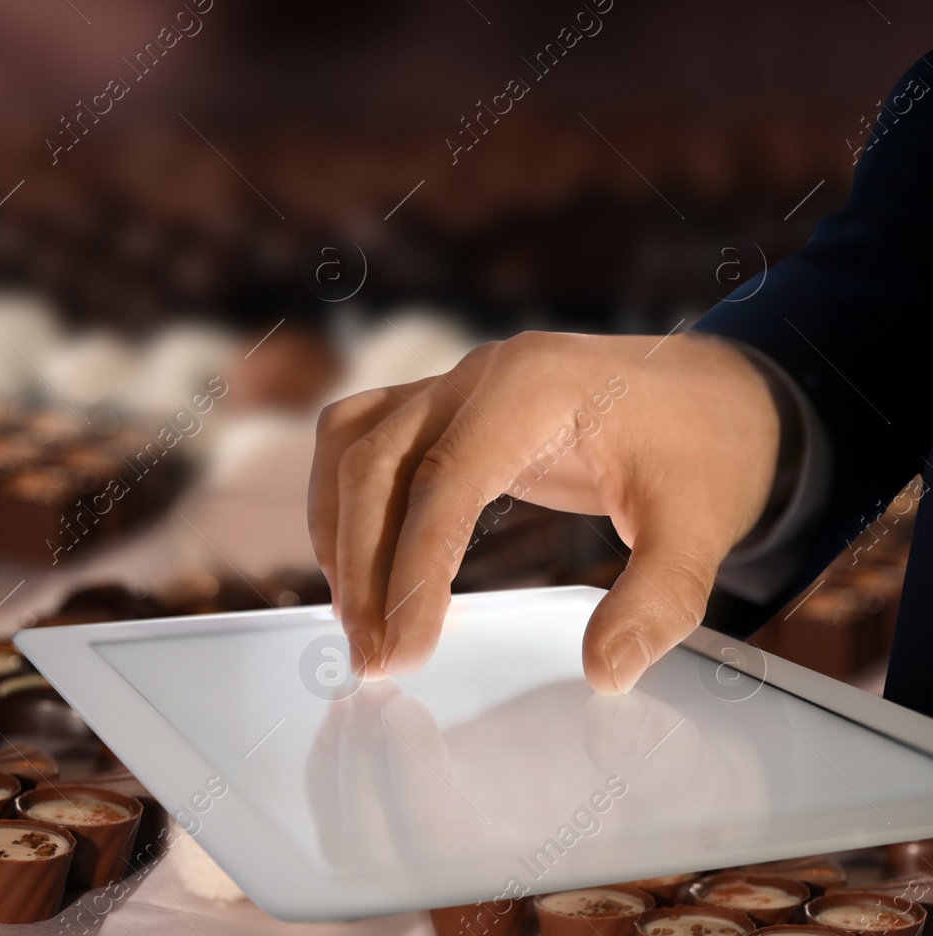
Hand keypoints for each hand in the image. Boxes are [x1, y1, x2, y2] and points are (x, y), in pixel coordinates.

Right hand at [309, 331, 781, 692]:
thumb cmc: (706, 450)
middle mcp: (477, 374)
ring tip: (358, 622)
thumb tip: (604, 673)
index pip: (444, 481)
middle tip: (374, 661)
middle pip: (375, 464)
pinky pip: (358, 439)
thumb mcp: (703, 527)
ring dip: (338, 534)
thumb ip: (657, 600)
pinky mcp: (439, 407)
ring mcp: (451, 384)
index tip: (403, 654)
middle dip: (363, 569)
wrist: (715, 393)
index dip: (413, 572)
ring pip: (349, 445)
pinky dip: (341, 502)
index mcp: (535, 386)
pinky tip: (359, 568)